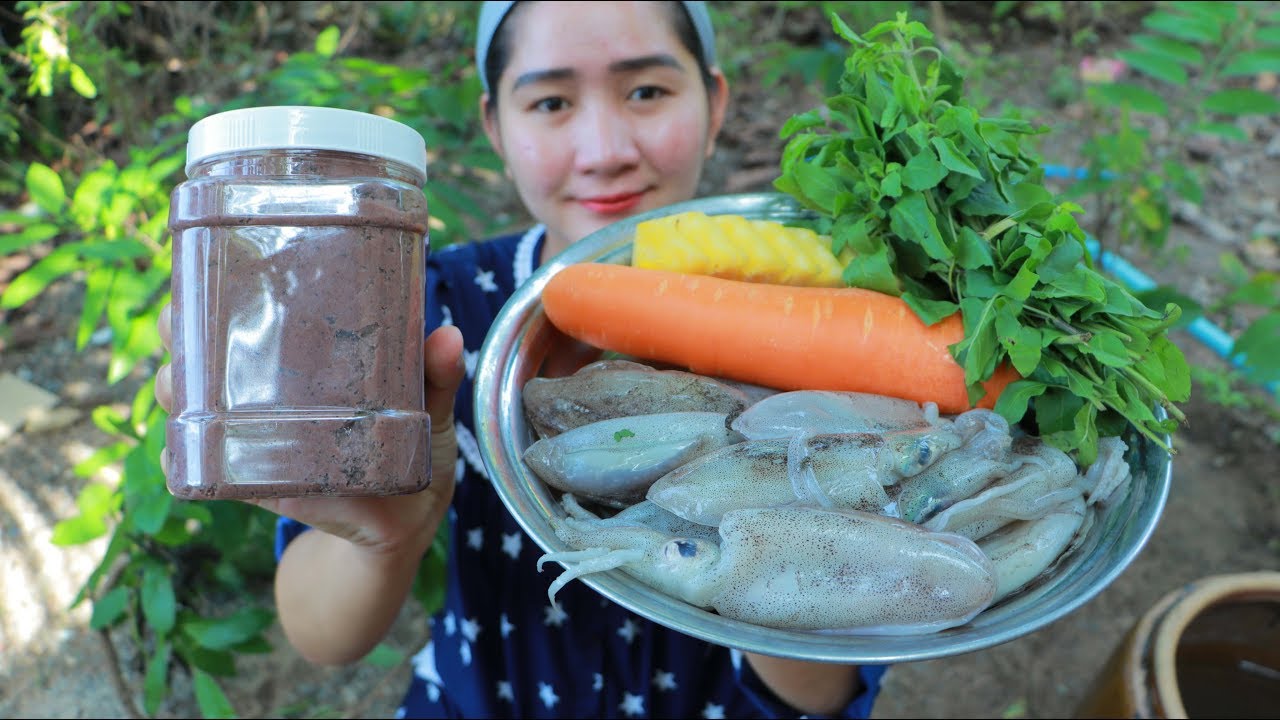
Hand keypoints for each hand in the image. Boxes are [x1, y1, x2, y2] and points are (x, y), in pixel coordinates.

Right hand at [155, 303, 465, 558]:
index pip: (254, 321)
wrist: (406, 528)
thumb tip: (449, 336)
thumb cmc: (418, 453)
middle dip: (184, 340)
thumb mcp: (430, 409)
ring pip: (202, 408)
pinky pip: (212, 472)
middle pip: (212, 359)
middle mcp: (275, 399)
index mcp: (309, 367)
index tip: (200, 275)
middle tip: (179, 330)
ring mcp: (264, 441)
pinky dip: (185, 462)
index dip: (217, 296)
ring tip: (175, 384)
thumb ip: (437, 377)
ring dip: (177, 392)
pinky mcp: (265, 487)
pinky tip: (173, 453)